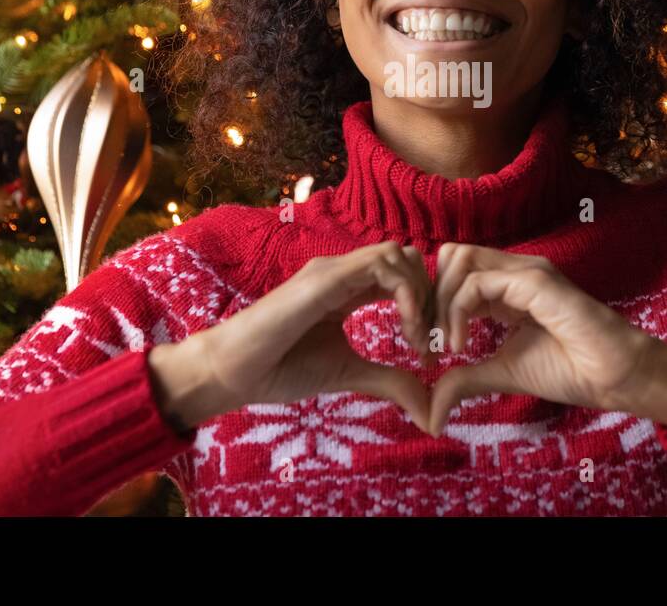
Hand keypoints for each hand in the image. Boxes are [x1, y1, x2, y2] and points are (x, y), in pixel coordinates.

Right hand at [152, 241, 433, 430]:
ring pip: (398, 253)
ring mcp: (333, 270)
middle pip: (408, 258)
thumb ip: (390, 381)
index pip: (403, 276)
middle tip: (429, 340)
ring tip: (417, 336)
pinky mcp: (325, 278)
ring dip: (420, 292)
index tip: (429, 350)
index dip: (426, 305)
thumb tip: (432, 413)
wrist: (234, 372)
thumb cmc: (282, 369)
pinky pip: (380, 264)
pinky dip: (405, 291)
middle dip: (430, 295)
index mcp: (349, 290)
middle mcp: (344, 272)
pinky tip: (406, 326)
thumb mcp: (350, 374)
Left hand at [428, 243, 666, 435]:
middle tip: (431, 342)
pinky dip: (459, 312)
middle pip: (450, 256)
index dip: (433, 303)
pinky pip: (478, 282)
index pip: (453, 271)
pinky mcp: (535, 281)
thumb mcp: (502, 373)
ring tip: (449, 344)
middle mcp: (514, 270)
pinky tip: (463, 345)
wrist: (615, 376)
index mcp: (506, 287)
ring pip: (459, 260)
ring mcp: (526, 271)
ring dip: (442, 302)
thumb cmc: (569, 370)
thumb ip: (465, 378)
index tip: (430, 347)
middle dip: (430, 296)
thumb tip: (430, 411)